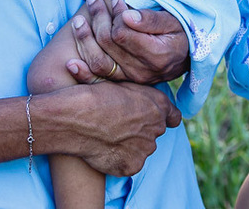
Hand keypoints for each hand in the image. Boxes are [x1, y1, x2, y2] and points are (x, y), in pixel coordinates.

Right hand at [42, 82, 180, 176]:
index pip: (174, 117)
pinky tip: (103, 149)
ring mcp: (146, 149)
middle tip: (118, 126)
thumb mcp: (121, 84)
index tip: (152, 119)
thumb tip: (138, 96)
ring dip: (130, 145)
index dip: (164, 118)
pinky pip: (130, 164)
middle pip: (154, 133)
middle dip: (141, 131)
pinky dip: (119, 160)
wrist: (75, 118)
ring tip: (107, 136)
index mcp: (158, 104)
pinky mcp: (133, 165)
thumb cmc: (94, 95)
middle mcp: (157, 127)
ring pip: (142, 149)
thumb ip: (138, 94)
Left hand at [65, 0, 189, 84]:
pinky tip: (70, 63)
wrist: (182, 58)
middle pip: (109, 44)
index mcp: (157, 55)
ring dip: (84, 39)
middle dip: (98, 18)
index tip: (118, 1)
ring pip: (99, 61)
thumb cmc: (178, 34)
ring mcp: (131, 80)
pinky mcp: (122, 83)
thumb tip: (126, 16)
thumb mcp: (173, 22)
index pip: (123, 34)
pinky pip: (99, 79)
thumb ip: (151, 20)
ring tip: (78, 20)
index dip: (116, 16)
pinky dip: (83, 72)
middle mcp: (142, 71)